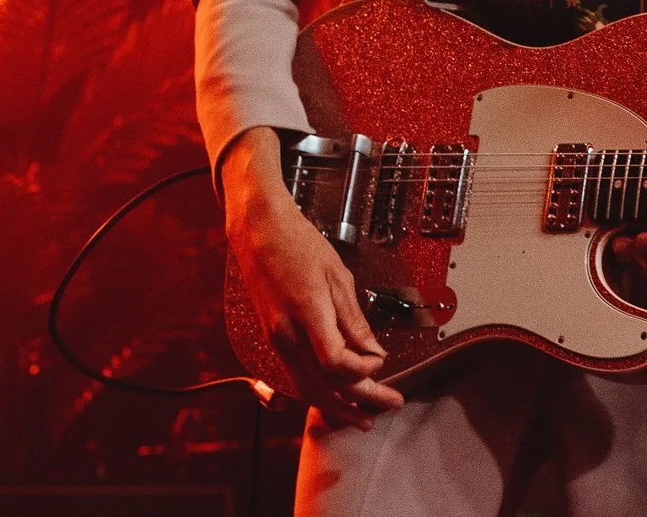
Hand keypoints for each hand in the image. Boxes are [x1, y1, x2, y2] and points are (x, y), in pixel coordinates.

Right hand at [217, 129, 404, 428]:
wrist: (258, 231)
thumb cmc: (299, 244)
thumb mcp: (338, 276)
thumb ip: (354, 320)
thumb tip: (373, 352)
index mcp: (307, 314)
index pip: (336, 363)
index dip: (363, 371)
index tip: (382, 363)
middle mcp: (286, 334)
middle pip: (322, 385)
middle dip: (357, 403)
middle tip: (388, 406)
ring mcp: (277, 339)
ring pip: (306, 387)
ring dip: (336, 404)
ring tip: (363, 415)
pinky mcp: (274, 338)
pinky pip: (297, 375)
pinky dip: (318, 390)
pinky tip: (336, 394)